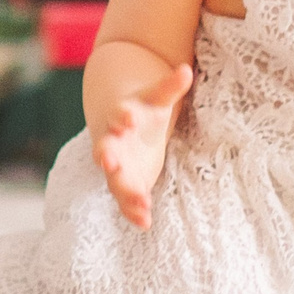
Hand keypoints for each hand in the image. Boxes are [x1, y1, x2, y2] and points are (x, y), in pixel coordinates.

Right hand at [94, 63, 191, 228]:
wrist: (124, 126)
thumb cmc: (143, 110)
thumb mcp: (156, 98)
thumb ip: (169, 87)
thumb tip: (186, 70)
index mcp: (121, 117)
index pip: (119, 115)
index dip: (122, 116)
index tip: (127, 118)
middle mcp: (113, 143)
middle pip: (107, 150)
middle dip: (108, 157)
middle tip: (110, 162)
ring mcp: (117, 166)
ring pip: (116, 180)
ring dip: (125, 192)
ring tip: (142, 206)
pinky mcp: (125, 183)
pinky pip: (125, 199)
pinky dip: (133, 211)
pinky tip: (145, 223)